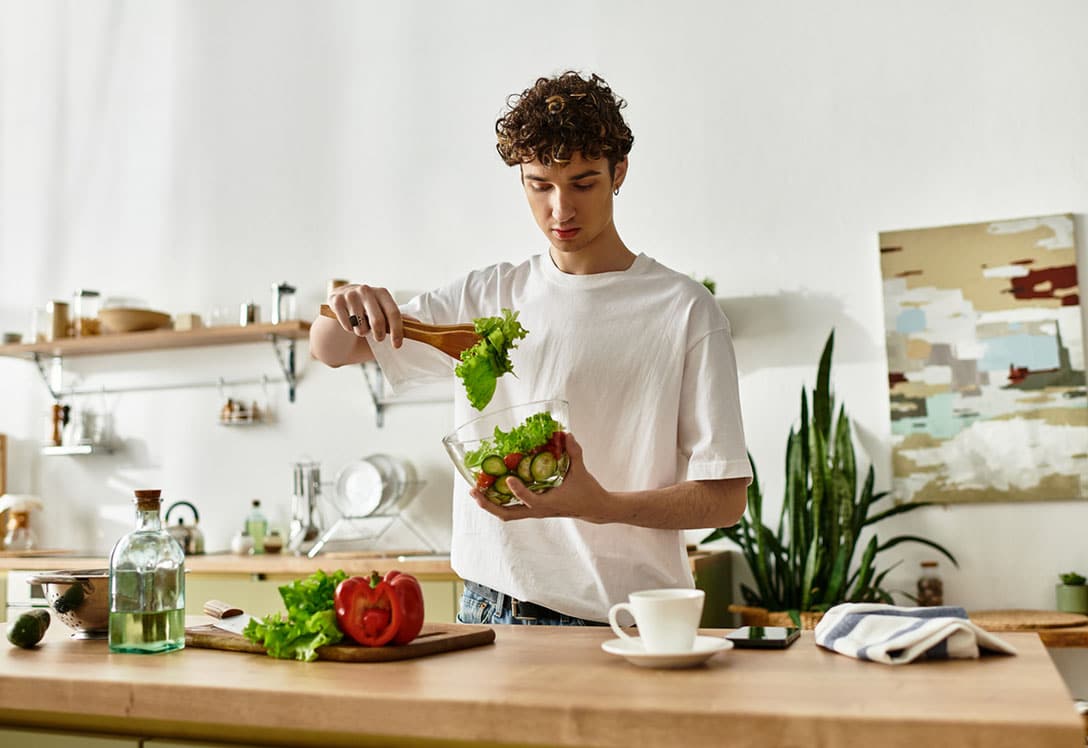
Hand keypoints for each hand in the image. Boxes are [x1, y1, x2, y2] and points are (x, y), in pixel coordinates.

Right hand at [327, 283, 403, 346]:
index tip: (397, 345)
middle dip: (379, 335)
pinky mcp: (335, 300)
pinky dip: (348, 329)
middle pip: (378, 320)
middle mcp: (366, 290)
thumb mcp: (382, 317)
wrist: (339, 312)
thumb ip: (398, 320)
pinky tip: (348, 324)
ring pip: (360, 325)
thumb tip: (419, 324)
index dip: (397, 331)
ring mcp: (350, 294)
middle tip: (378, 339)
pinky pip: (346, 324)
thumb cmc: (365, 317)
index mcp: (382, 293)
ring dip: (361, 333)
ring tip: (359, 328)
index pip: (394, 313)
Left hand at [470, 432, 611, 522]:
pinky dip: (498, 502)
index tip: (508, 478)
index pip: (530, 500)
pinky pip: (511, 509)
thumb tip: (566, 433)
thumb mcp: (580, 470)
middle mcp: (538, 510)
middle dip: (488, 504)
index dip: (519, 491)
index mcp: (549, 503)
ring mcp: (534, 512)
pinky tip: (489, 490)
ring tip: (474, 491)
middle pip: (507, 514)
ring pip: (506, 514)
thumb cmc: (586, 490)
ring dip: (489, 504)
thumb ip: (574, 452)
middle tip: (474, 490)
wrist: (593, 508)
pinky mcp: (533, 509)